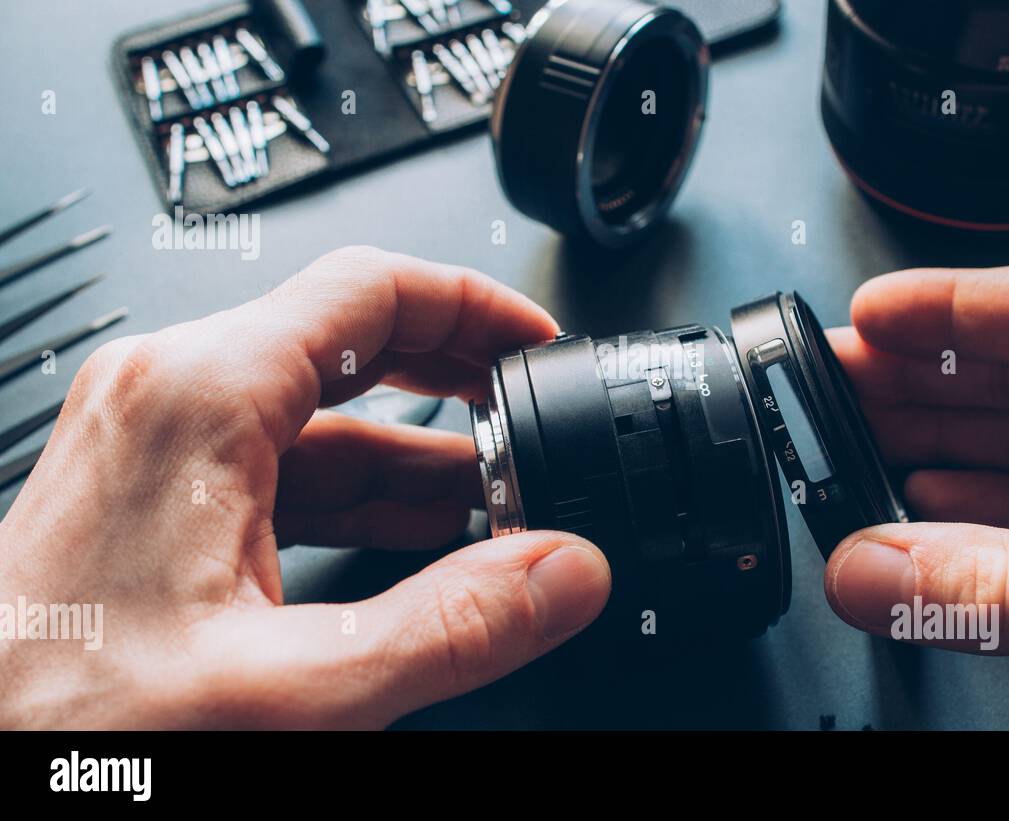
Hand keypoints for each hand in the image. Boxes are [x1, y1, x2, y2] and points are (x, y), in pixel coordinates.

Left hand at [0, 246, 610, 728]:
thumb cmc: (62, 723)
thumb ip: (450, 628)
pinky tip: (417, 539)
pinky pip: (283, 467)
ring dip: (416, 451)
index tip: (538, 346)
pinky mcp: (156, 498)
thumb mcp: (288, 688)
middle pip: (351, 339)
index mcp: (198, 397)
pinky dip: (360, 492)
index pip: (370, 289)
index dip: (476, 307)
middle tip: (533, 417)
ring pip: (320, 412)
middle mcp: (170, 398)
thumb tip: (561, 573)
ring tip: (498, 499)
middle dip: (457, 379)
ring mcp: (158, 446)